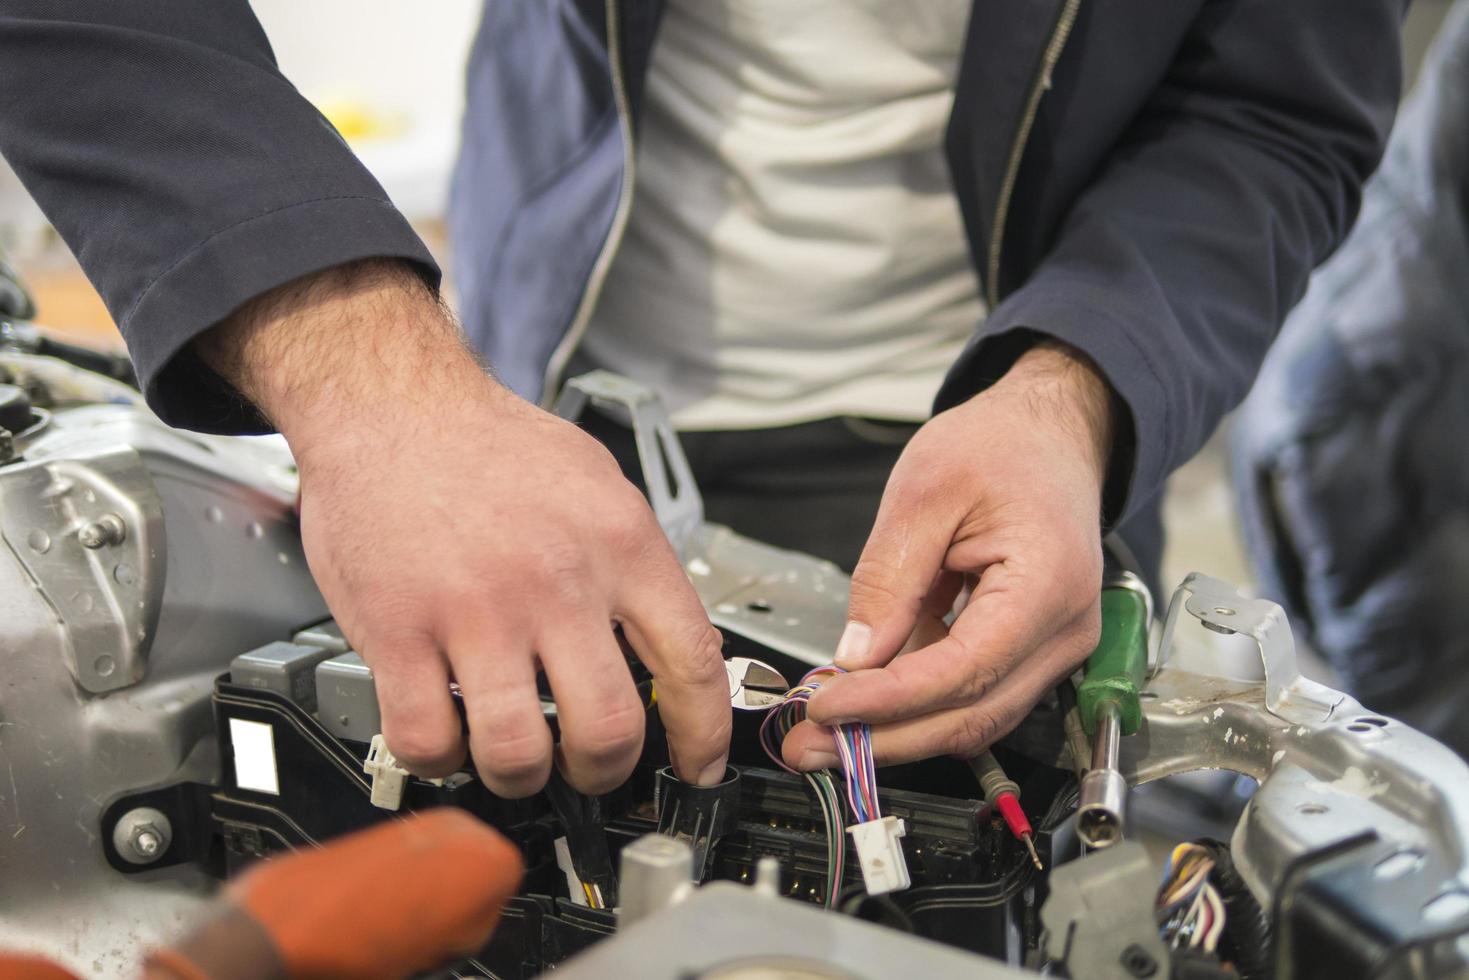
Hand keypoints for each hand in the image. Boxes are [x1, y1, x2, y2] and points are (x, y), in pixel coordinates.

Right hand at [199, 261, 730, 796]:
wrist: (394, 403)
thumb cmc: (492, 445)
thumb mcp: (599, 486)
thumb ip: (635, 567)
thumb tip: (669, 646)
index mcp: (620, 545)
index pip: (692, 663)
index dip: (702, 736)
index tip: (696, 767)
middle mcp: (556, 582)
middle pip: (608, 730)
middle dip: (605, 773)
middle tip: (590, 770)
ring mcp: (476, 611)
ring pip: (517, 753)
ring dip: (520, 778)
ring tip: (514, 759)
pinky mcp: (398, 629)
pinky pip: (426, 737)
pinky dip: (440, 758)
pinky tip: (445, 733)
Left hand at [781, 341, 1112, 768]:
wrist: (1050, 436)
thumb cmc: (999, 448)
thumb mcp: (925, 491)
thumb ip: (889, 578)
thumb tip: (855, 658)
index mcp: (1047, 585)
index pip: (964, 671)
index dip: (890, 702)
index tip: (826, 708)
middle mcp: (1064, 631)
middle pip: (971, 715)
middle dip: (884, 739)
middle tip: (808, 746)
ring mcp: (1053, 648)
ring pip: (972, 718)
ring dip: (896, 733)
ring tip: (822, 733)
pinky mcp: (1029, 652)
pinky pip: (972, 695)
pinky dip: (915, 706)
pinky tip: (861, 703)